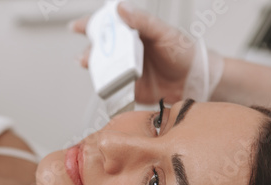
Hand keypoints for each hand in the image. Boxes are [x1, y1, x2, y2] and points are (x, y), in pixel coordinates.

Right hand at [69, 1, 195, 104]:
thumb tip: (121, 8)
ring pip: (103, 69)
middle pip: (100, 50)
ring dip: (95, 70)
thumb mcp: (164, 32)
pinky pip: (114, 88)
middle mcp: (126, 52)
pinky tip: (105, 85)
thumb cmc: (183, 52)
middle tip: (86, 57)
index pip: (108, 26)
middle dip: (89, 52)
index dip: (91, 24)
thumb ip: (143, 21)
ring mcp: (126, 70)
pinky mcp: (129, 88)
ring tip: (93, 71)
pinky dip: (107, 88)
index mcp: (133, 34)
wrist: (193, 80)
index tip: (77, 26)